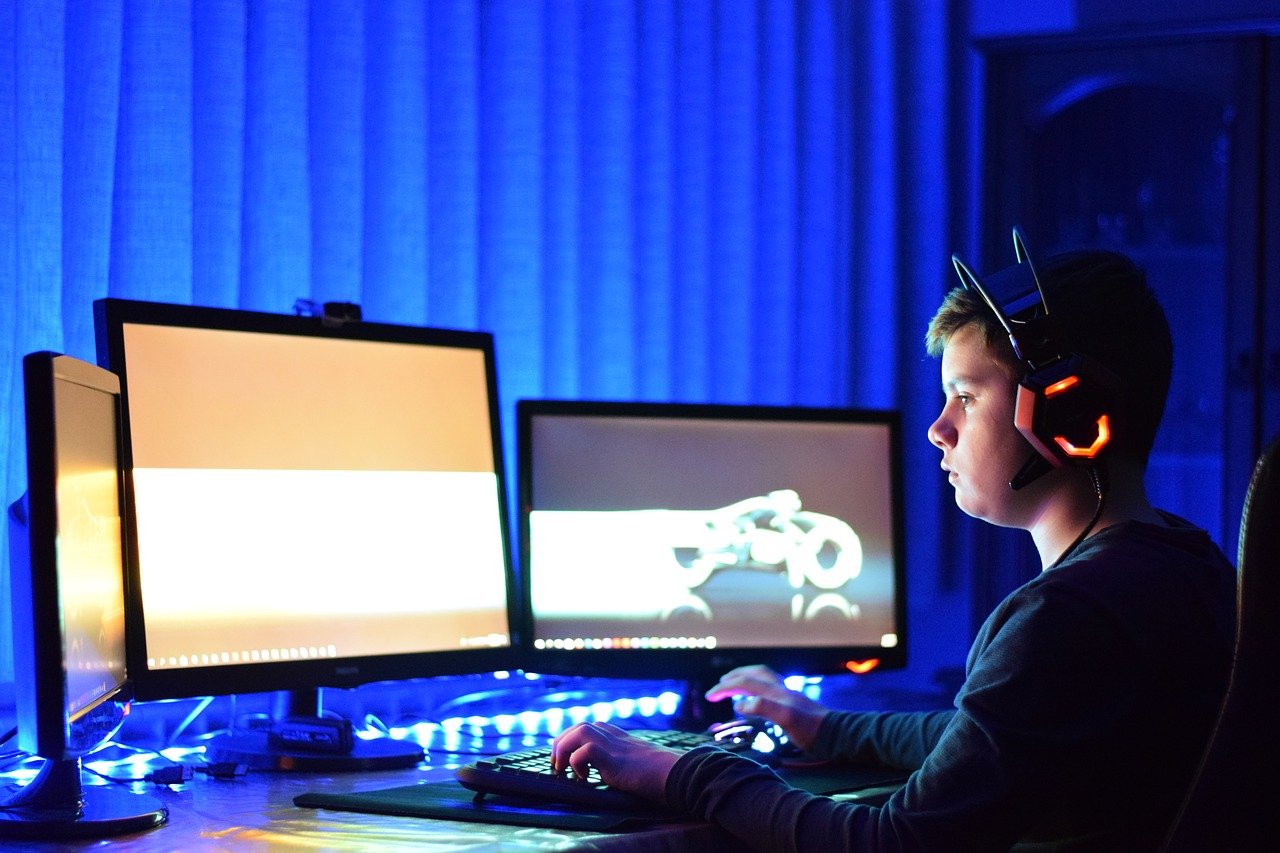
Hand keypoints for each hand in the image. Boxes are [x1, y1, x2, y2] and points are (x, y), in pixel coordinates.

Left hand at [551, 722, 683, 801]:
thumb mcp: (642, 764)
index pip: (592, 728)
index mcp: (622, 738)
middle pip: (580, 725)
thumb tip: (622, 775)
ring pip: (580, 729)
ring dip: (564, 748)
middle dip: (561, 742)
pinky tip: (583, 778)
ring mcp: (616, 746)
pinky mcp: (616, 759)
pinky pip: (587, 750)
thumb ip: (629, 763)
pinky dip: (577, 762)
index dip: (573, 740)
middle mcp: (616, 738)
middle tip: (557, 765)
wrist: (681, 775)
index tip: (565, 759)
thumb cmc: (666, 775)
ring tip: (562, 769)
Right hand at [704, 664, 829, 751]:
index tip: (709, 696)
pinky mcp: (793, 702)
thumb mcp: (786, 719)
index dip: (725, 687)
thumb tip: (740, 703)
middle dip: (731, 678)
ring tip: (731, 685)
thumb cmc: (811, 730)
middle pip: (752, 675)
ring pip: (761, 678)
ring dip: (743, 679)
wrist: (835, 734)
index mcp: (776, 692)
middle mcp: (781, 689)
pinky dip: (755, 688)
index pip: (745, 683)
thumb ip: (763, 707)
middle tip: (716, 688)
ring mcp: (788, 694)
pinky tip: (755, 698)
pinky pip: (769, 687)